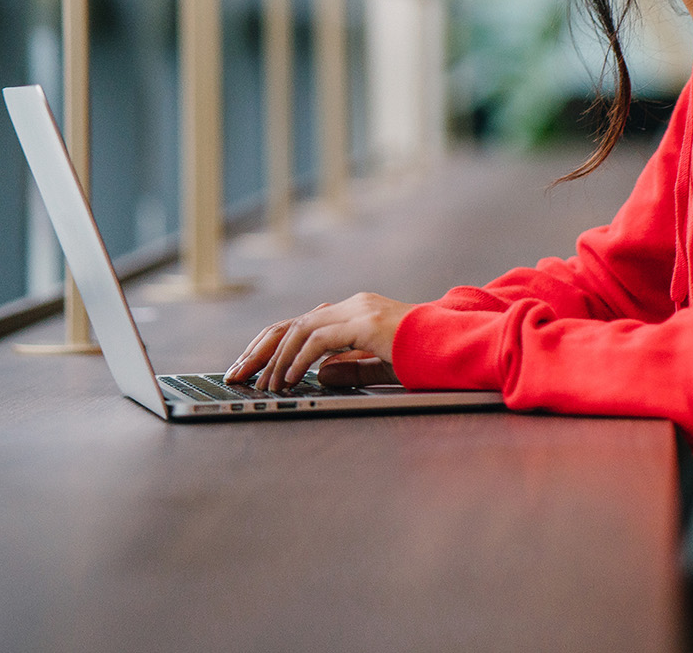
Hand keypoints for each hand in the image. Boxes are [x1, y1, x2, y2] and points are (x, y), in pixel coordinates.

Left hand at [225, 292, 413, 391]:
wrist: (457, 343)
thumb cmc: (426, 356)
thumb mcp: (380, 366)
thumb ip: (351, 368)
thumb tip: (319, 374)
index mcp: (353, 313)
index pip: (298, 325)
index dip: (269, 347)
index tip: (248, 370)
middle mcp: (351, 306)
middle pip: (289, 324)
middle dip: (257, 351)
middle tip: (234, 375)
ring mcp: (357, 311)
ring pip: (298, 330)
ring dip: (275, 361)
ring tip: (264, 387)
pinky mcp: (365, 323)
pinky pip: (319, 339)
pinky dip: (299, 360)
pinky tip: (290, 379)